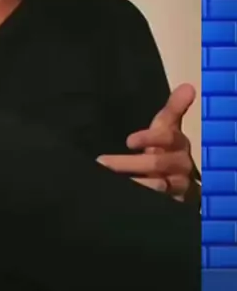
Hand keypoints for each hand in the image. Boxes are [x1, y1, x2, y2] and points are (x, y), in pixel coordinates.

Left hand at [97, 84, 196, 201]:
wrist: (180, 181)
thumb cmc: (166, 148)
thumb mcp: (167, 127)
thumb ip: (173, 108)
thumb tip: (188, 86)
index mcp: (178, 143)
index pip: (167, 137)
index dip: (150, 137)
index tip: (129, 141)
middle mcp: (181, 164)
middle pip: (157, 163)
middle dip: (128, 163)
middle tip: (103, 163)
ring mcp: (177, 186)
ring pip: (157, 186)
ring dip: (135, 184)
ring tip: (111, 183)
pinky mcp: (172, 204)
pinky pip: (157, 203)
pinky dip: (141, 200)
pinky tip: (124, 197)